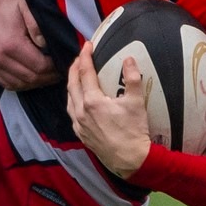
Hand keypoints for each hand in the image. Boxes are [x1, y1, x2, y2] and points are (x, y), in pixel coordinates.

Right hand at [0, 0, 55, 89]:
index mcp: (10, 44)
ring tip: (49, 75)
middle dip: (48, 77)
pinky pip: (9, 84)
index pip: (39, 66)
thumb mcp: (27, 7)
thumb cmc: (11, 6)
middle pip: (31, 78)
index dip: (54, 68)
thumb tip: (46, 45)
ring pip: (21, 85)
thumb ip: (38, 25)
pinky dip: (24, 84)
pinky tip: (34, 77)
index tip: (63, 63)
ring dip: (37, 83)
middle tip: (60, 72)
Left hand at [65, 41, 150, 177]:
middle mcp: (81, 112)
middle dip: (75, 68)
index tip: (88, 45)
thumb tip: (128, 59)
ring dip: (72, 85)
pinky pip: (72, 113)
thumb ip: (132, 78)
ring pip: (69, 99)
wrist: (130, 159)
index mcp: (92, 101)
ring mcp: (79, 125)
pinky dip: (73, 101)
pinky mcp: (82, 135)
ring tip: (77, 76)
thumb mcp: (136, 102)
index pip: (85, 72)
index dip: (85, 56)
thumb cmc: (134, 131)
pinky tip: (79, 101)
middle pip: (72, 84)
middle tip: (81, 57)